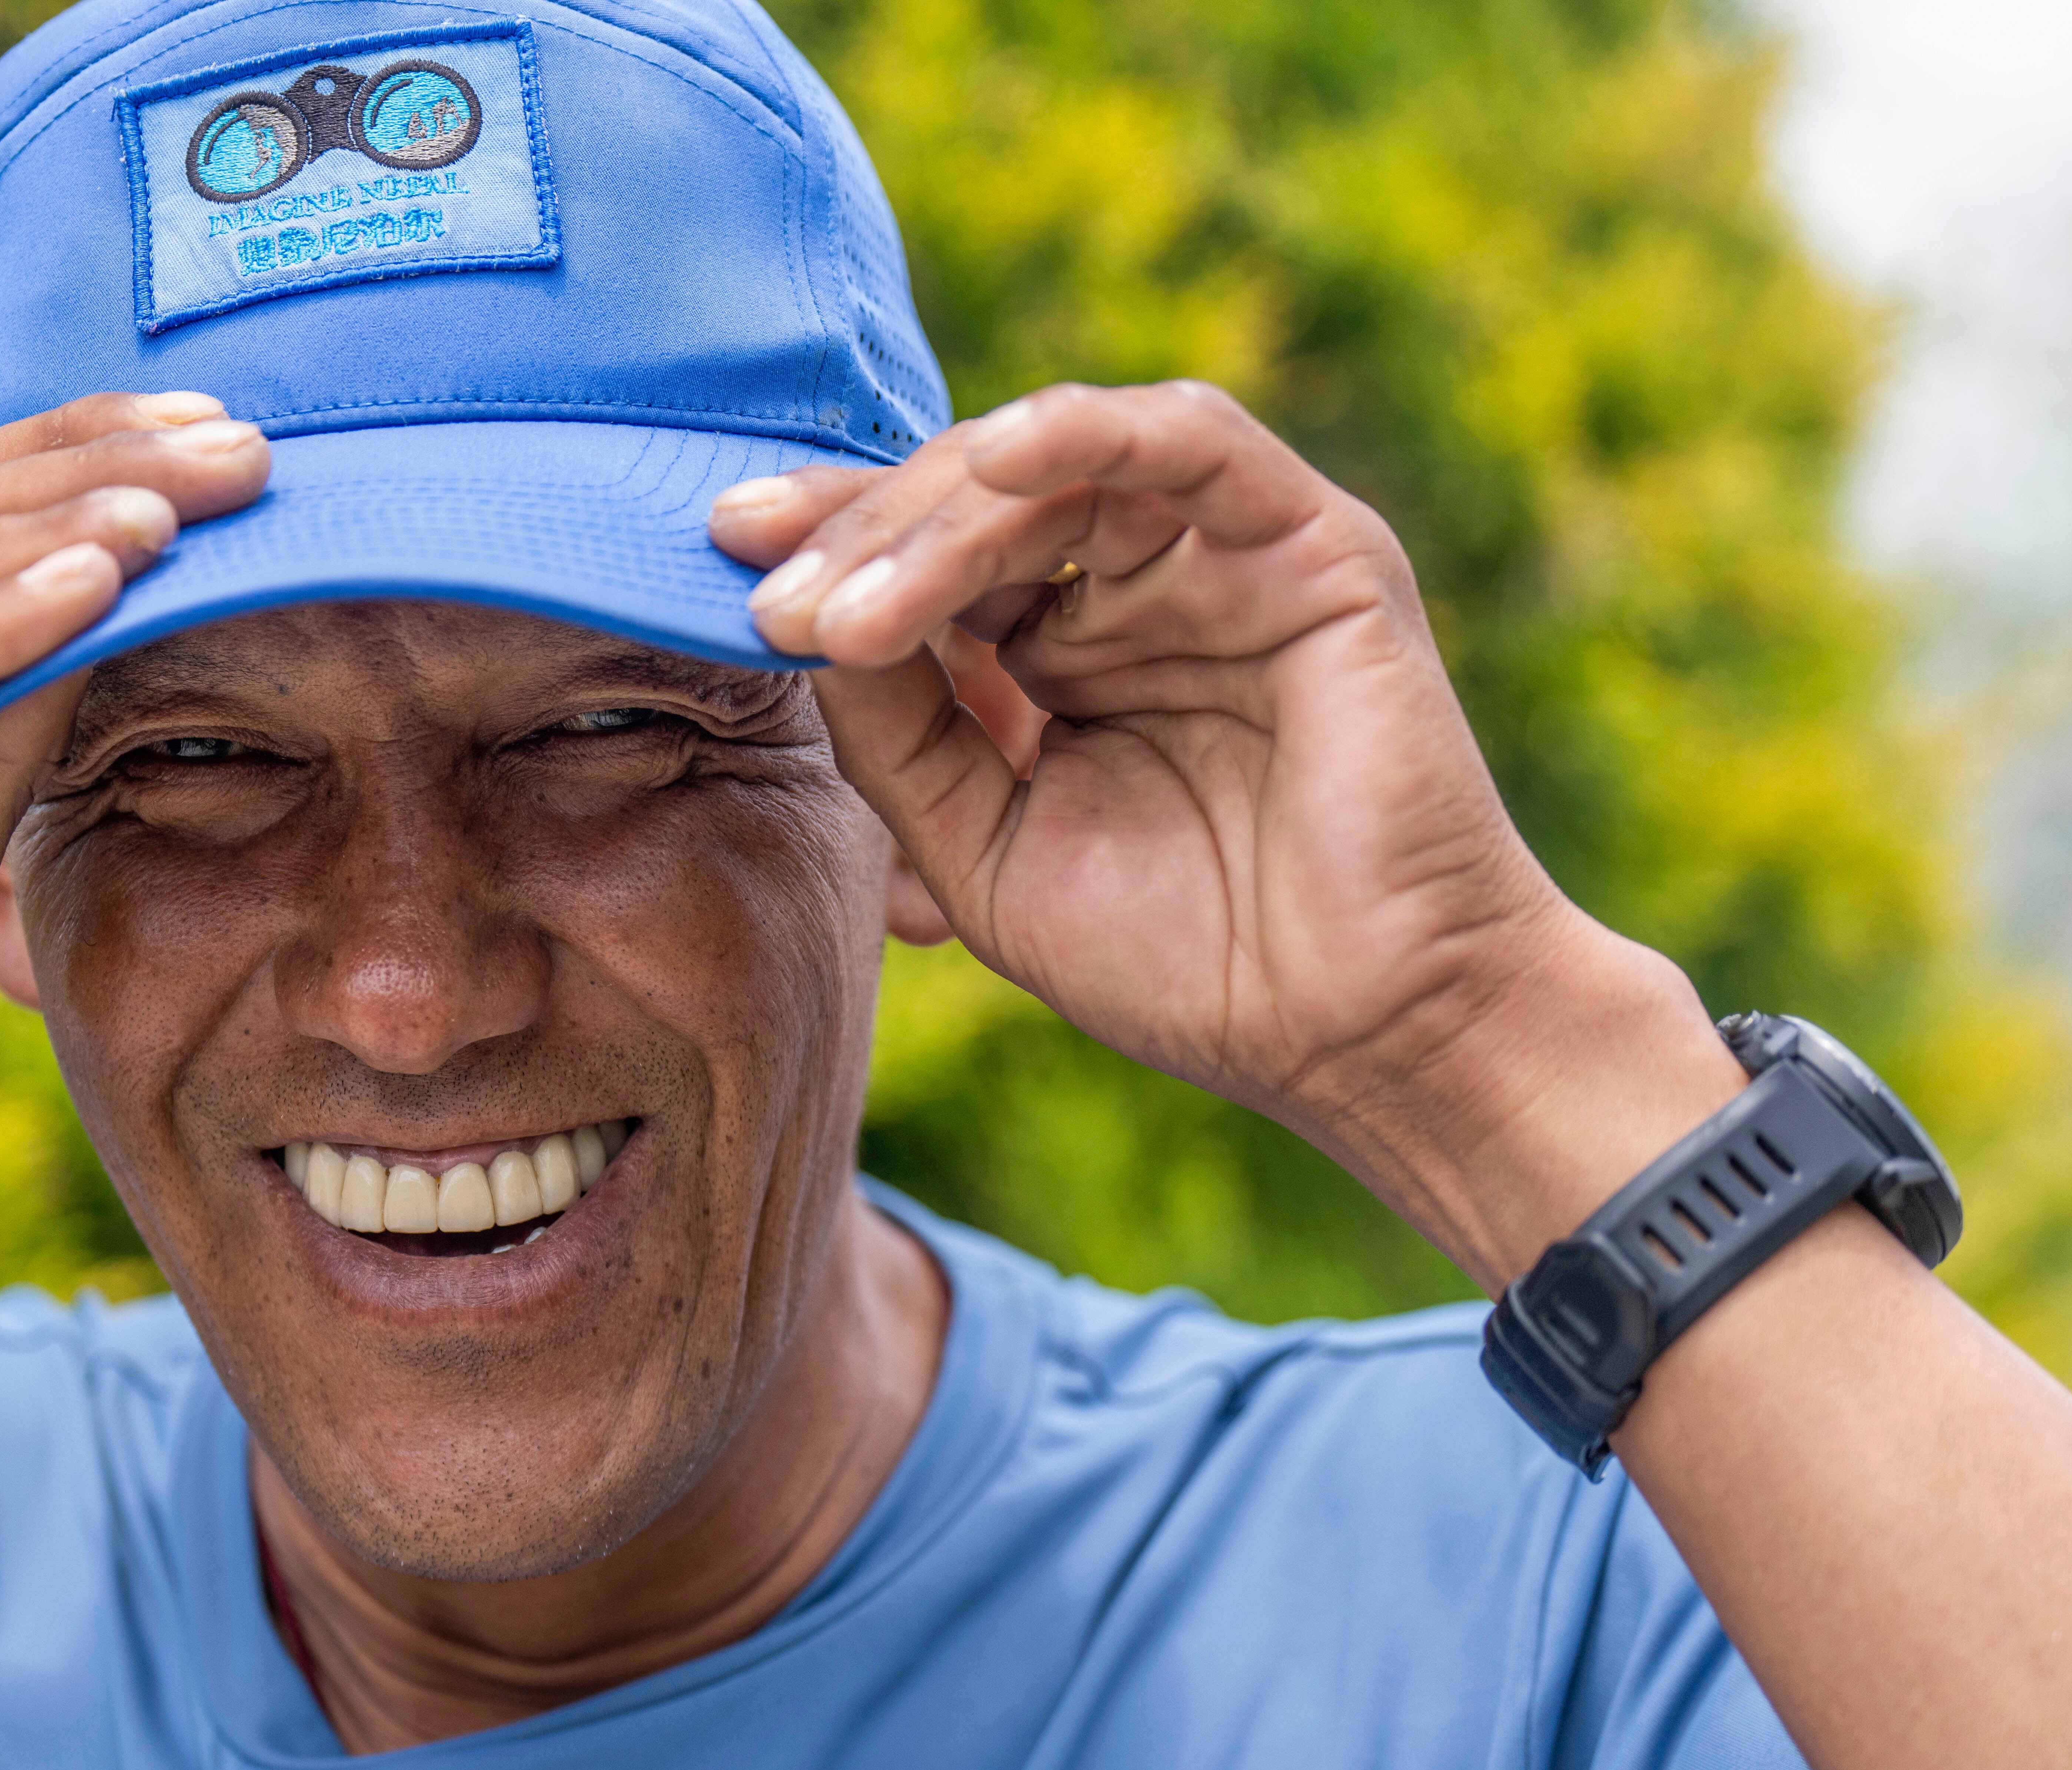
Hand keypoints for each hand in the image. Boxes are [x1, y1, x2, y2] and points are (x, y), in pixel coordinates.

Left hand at [709, 381, 1717, 1262]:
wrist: (1350, 1032)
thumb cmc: (1180, 958)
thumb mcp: (981, 844)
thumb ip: (898, 731)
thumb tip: (801, 622)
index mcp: (1057, 654)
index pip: (923, 562)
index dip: (827, 551)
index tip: (721, 560)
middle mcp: (1135, 586)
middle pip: (972, 501)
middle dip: (858, 538)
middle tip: (770, 599)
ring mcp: (1225, 557)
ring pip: (1054, 467)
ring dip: (935, 522)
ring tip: (848, 606)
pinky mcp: (1312, 545)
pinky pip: (1194, 440)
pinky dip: (1089, 435)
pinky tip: (999, 466)